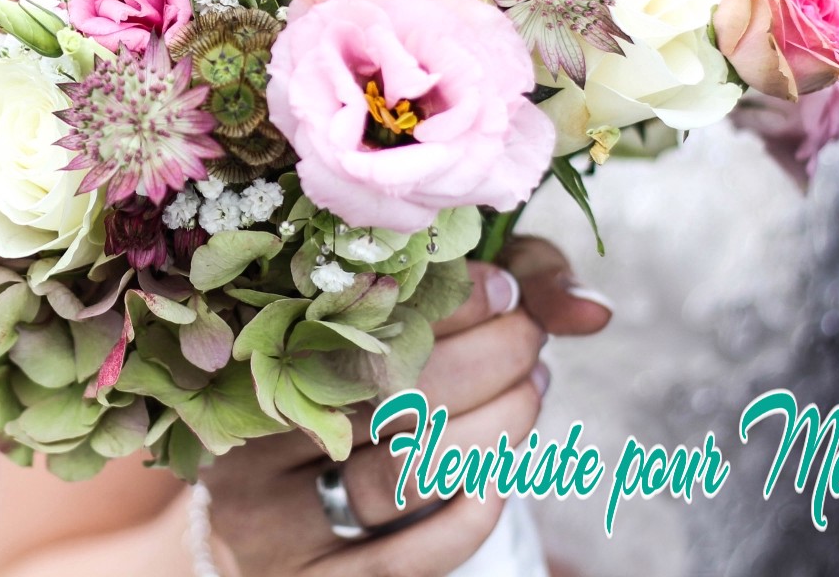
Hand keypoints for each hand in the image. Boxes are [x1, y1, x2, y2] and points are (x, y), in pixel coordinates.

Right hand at [201, 239, 609, 576]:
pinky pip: (408, 557)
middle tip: (529, 339)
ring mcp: (270, 518)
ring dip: (495, 430)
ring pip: (404, 473)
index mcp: (250, 352)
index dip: (446, 298)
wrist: (258, 526)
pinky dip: (472, 512)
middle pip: (384, 391)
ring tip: (531, 392)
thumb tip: (593, 312)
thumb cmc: (346, 396)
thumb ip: (494, 294)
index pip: (356, 314)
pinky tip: (503, 475)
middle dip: (486, 358)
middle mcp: (246, 435)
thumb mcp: (401, 323)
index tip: (502, 288)